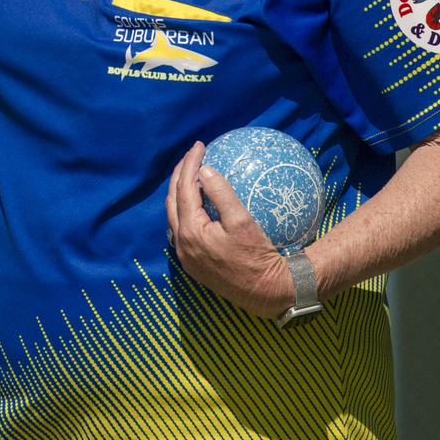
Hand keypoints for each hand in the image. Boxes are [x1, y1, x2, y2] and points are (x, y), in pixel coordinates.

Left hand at [166, 141, 292, 317]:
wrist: (267, 293)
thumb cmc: (257, 256)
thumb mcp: (242, 220)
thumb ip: (221, 193)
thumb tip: (205, 169)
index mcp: (190, 232)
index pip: (184, 188)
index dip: (189, 164)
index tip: (200, 145)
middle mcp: (182, 244)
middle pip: (173, 200)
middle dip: (179, 174)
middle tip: (192, 155)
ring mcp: (186, 256)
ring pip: (174, 215)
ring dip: (180, 192)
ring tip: (192, 173)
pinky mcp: (193, 263)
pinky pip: (182, 229)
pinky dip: (186, 210)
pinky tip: (199, 201)